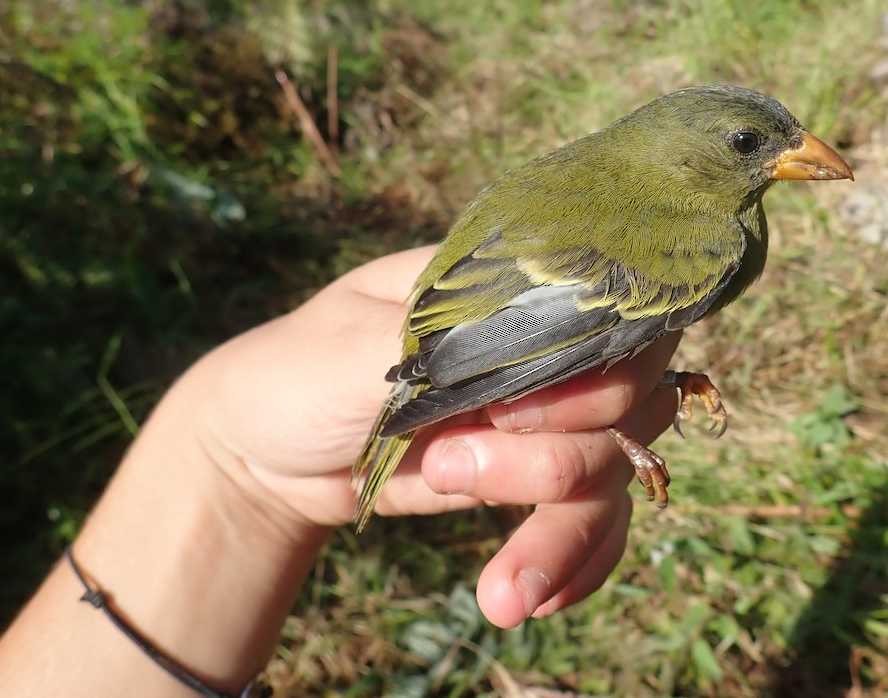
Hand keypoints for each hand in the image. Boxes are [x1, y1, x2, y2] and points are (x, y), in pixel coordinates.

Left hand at [185, 247, 680, 626]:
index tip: (508, 416)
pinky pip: (598, 519)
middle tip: (450, 471)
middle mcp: (539, 345)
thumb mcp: (354, 350)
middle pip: (627, 401)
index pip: (609, 314)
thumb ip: (446, 348)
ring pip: (614, 469)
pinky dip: (578, 564)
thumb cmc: (298, 376)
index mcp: (505, 290)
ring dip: (562, 533)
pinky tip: (531, 598)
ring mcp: (543, 414)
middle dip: (552, 460)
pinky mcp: (533, 476)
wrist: (260, 458)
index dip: (589, 375)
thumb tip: (537, 344)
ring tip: (500, 593)